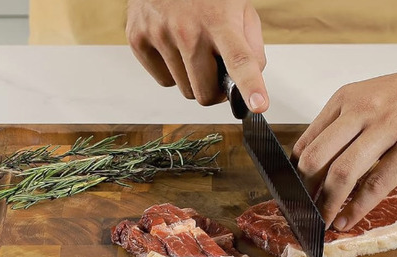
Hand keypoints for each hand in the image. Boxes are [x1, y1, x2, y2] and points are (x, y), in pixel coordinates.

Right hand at [126, 0, 268, 111]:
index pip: (239, 60)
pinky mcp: (138, 39)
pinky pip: (163, 80)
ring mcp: (159, 35)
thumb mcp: (241, 9)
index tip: (258, 105)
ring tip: (195, 51)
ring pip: (184, 90)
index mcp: (220, 21)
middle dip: (215, 90)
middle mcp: (188, 30)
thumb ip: (252, 47)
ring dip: (194, 79)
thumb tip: (253, 80)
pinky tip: (175, 47)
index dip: (251, 86)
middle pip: (204, 93)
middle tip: (218, 73)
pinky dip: (173, 72)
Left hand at [292, 11, 396, 230]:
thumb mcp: (374, 98)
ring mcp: (388, 128)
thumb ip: (349, 125)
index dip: (293, 175)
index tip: (292, 196)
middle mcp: (361, 111)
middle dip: (304, 193)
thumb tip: (324, 164)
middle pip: (315, 159)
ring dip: (326, 205)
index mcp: (346, 100)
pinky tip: (348, 220)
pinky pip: (377, 184)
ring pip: (342, 173)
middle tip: (303, 213)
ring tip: (322, 223)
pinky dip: (358, 208)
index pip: (307, 142)